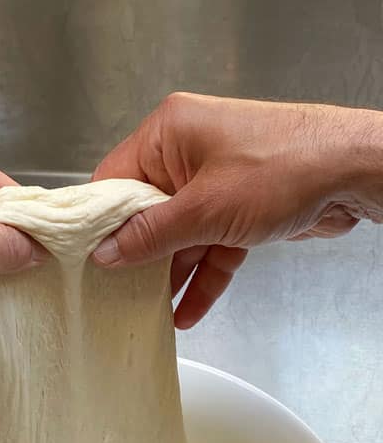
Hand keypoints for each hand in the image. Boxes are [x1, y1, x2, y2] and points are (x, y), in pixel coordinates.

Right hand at [92, 92, 382, 327]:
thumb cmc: (289, 165)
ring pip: (178, 234)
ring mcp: (215, 180)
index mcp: (169, 132)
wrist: (359, 173)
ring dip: (170, 273)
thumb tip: (106, 254)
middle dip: (136, 255)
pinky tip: (188, 309)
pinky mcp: (239, 207)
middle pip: (144, 212)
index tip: (86, 258)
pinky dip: (201, 275)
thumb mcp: (204, 209)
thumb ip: (150, 236)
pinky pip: (208, 245)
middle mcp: (188, 151)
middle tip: (114, 289)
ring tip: (149, 310)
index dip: (100, 222)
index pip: (113, 180)